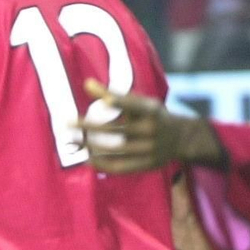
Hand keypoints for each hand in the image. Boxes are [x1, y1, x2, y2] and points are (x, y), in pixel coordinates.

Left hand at [78, 79, 221, 172]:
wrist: (181, 138)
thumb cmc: (153, 115)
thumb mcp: (140, 102)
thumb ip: (114, 95)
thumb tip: (86, 84)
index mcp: (151, 110)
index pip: (132, 104)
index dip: (117, 100)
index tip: (99, 98)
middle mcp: (151, 130)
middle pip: (117, 129)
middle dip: (90, 127)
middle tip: (68, 123)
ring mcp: (150, 149)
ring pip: (116, 149)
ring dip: (92, 146)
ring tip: (73, 141)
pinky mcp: (148, 164)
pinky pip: (122, 166)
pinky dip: (103, 164)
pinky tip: (88, 159)